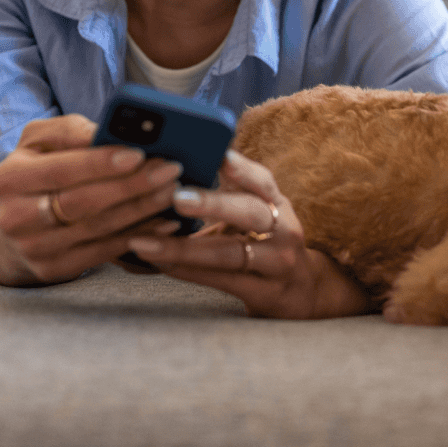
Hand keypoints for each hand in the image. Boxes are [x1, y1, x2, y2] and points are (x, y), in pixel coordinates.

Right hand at [0, 114, 184, 285]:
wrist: (7, 232)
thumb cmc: (34, 173)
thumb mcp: (38, 143)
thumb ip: (69, 131)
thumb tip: (107, 133)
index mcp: (10, 177)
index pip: (62, 169)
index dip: (102, 163)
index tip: (139, 154)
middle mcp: (16, 217)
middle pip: (83, 202)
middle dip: (132, 186)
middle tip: (170, 171)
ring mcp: (34, 248)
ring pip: (98, 228)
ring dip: (142, 211)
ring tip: (173, 192)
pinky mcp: (53, 269)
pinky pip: (104, 252)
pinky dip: (138, 236)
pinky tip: (165, 222)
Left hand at [124, 149, 371, 318]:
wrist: (302, 293)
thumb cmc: (264, 244)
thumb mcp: (255, 215)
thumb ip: (227, 194)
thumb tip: (171, 170)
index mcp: (277, 203)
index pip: (262, 180)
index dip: (240, 168)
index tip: (218, 155)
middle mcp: (284, 230)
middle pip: (250, 212)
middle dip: (212, 203)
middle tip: (175, 198)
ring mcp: (278, 263)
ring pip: (230, 253)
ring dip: (183, 248)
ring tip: (145, 242)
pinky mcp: (266, 293)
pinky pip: (221, 280)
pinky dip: (187, 271)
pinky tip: (159, 264)